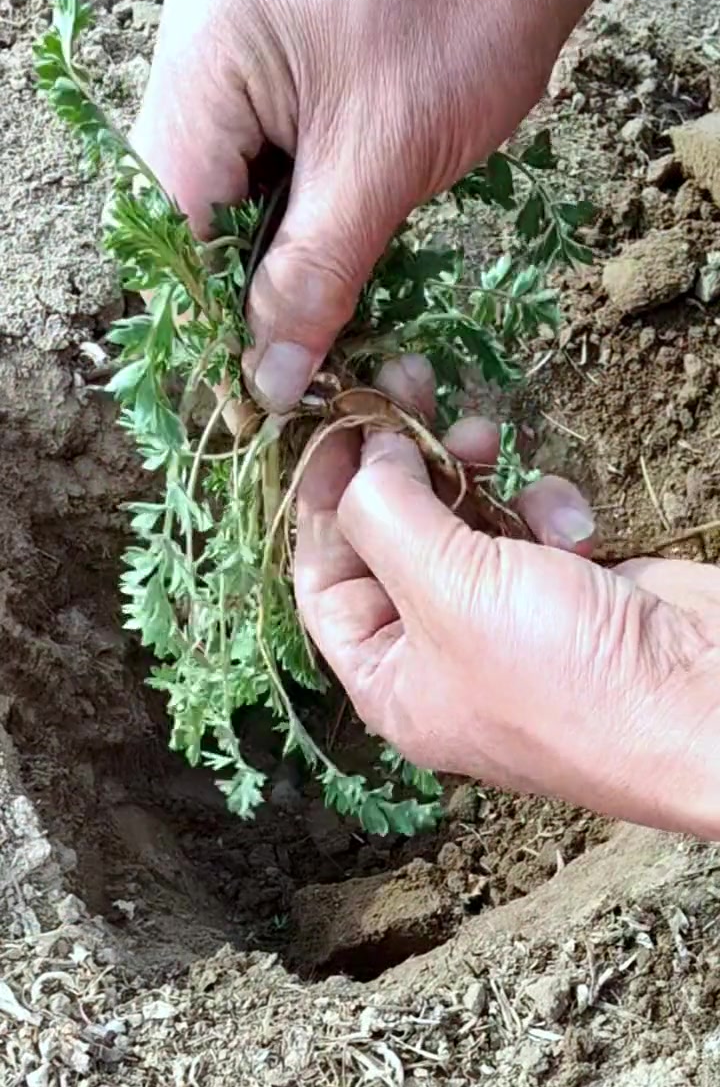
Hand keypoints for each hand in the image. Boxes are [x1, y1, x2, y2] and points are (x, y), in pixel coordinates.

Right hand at [132, 0, 625, 410]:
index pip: (166, 219)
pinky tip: (341, 264)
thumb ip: (316, 276)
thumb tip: (268, 380)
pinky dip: (305, 224)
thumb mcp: (384, 161)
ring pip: (235, 198)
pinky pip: (275, 169)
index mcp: (205, 62)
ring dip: (276, 264)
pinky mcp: (293, 70)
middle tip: (295, 362)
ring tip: (323, 322)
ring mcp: (245, 58)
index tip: (253, 383)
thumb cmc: (465, 12)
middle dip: (240, 292)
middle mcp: (204, 57)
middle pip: (190, 212)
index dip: (202, 311)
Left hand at [295, 356, 719, 839]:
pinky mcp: (568, 589)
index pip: (324, 580)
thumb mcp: (446, 591)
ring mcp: (509, 621)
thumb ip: (384, 515)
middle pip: (394, 539)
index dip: (323, 500)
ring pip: (465, 521)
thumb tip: (363, 457)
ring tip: (484, 436)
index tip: (332, 425)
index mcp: (391, 678)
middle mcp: (440, 653)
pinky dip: (546, 513)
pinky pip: (531, 528)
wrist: (706, 704)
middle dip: (399, 464)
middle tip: (404, 382)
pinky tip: (573, 531)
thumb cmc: (562, 675)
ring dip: (473, 474)